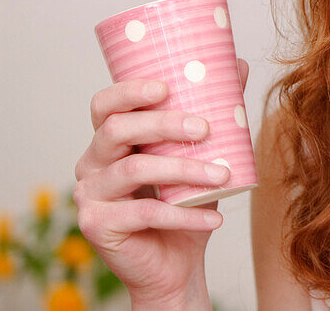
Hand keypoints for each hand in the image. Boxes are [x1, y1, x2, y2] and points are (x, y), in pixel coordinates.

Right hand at [73, 59, 249, 308]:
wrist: (177, 264)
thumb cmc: (185, 202)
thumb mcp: (201, 154)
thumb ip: (213, 111)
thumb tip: (239, 64)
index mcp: (110, 139)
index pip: (105, 104)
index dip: (129, 91)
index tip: (166, 87)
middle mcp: (92, 163)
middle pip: (117, 130)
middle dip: (163, 124)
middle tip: (205, 129)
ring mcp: (90, 195)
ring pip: (133, 170)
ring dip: (184, 170)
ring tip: (223, 176)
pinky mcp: (97, 226)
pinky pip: (144, 213)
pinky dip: (185, 216)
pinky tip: (214, 217)